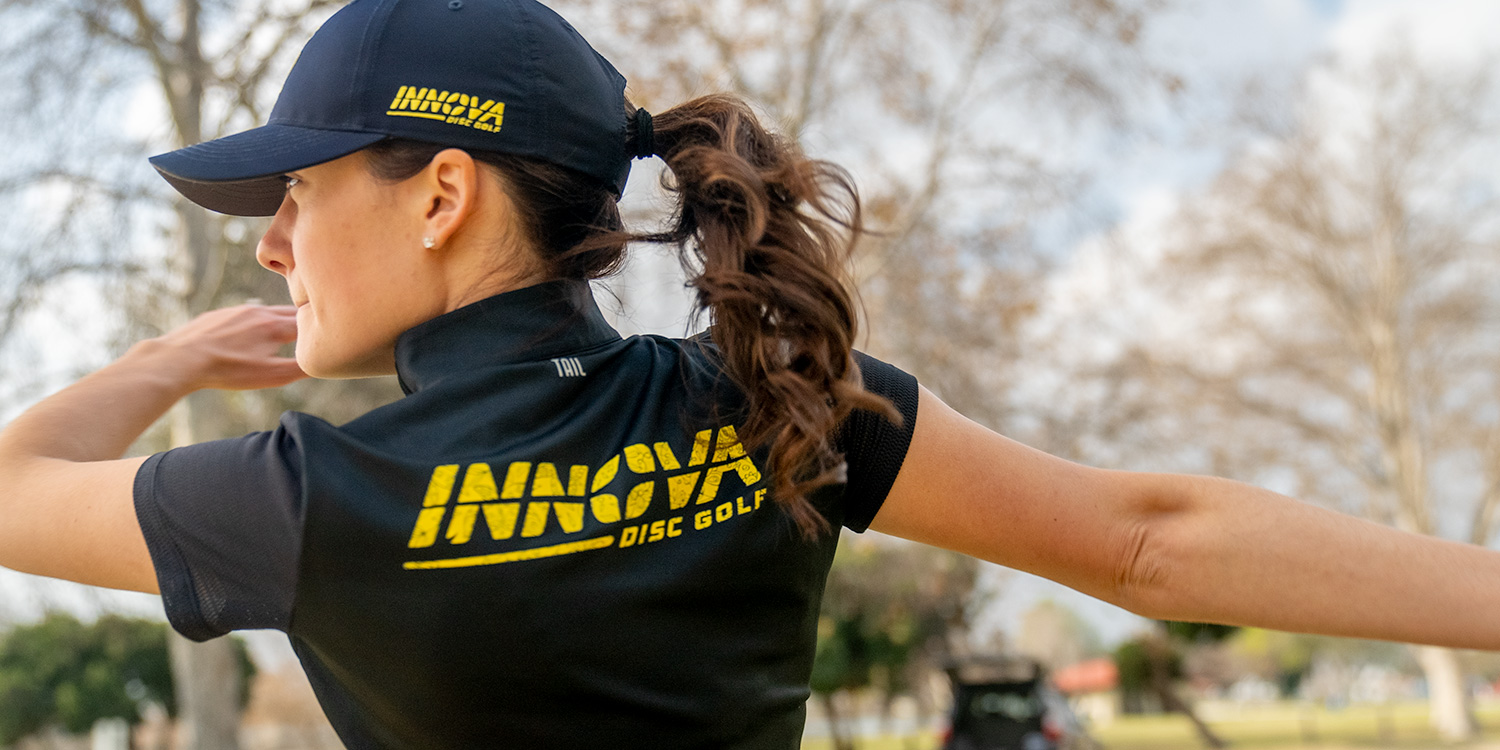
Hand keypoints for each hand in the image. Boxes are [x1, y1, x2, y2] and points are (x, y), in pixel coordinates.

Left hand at [134, 303, 306, 390]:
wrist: (180, 359)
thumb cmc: (227, 370)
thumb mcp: (271, 376)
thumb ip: (300, 367)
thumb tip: (321, 361)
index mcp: (275, 325)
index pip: (308, 321)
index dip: (320, 327)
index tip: (328, 332)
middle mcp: (258, 311)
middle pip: (289, 312)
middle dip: (303, 320)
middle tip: (313, 328)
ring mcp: (236, 310)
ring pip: (266, 312)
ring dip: (278, 321)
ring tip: (284, 333)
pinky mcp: (218, 315)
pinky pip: (244, 315)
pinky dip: (254, 323)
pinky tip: (248, 337)